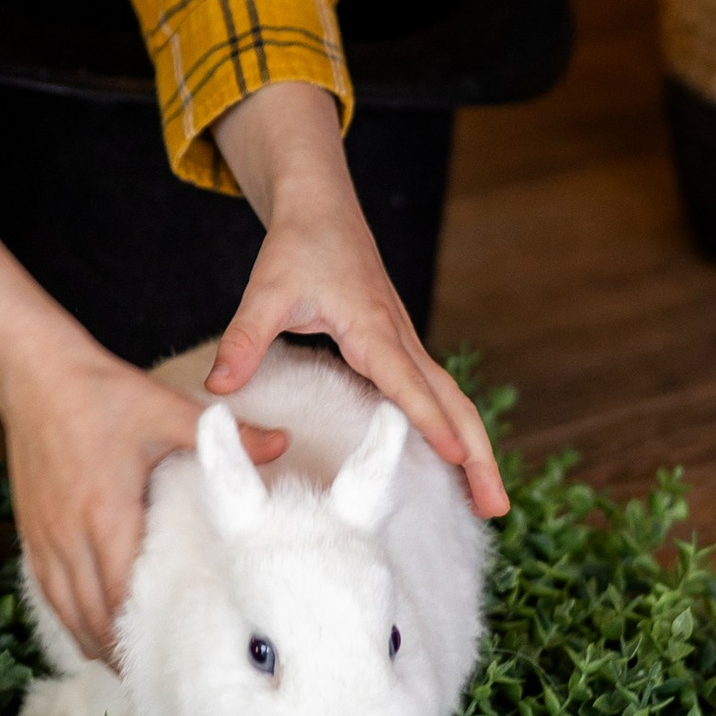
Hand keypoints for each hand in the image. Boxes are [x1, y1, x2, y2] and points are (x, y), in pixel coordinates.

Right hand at [0, 220, 283, 655]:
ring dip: (94, 641)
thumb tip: (283, 445)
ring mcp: (45, 534)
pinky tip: (88, 631)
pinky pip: (48, 589)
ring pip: (66, 608)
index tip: (173, 661)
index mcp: (107, 511)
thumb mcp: (164, 409)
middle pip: (93, 614)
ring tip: (126, 668)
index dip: (144, 634)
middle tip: (157, 678)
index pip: (122, 593)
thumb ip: (224, 436)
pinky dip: (69, 617)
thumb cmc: (101, 391)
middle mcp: (70, 532)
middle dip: (122, 651)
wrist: (33, 371)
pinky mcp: (31, 527)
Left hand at [207, 78, 508, 518]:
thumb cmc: (297, 247)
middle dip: (476, 455)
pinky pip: (435, 393)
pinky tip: (456, 461)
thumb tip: (217, 390)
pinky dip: (454, 428)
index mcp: (372, 328)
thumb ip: (243, 339)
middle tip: (497, 508)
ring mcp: (404, 343)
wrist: (321, 208)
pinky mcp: (399, 346)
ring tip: (491, 501)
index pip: (408, 382)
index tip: (457, 458)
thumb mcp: (264, 291)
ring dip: (474, 448)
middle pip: (452, 402)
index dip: (430, 421)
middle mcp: (399, 339)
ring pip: (452, 400)